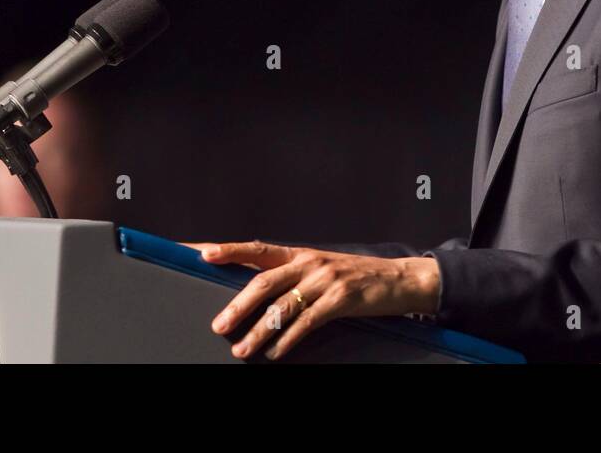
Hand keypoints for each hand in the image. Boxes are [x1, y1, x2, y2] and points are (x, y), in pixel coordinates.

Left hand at [180, 240, 440, 360]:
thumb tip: (255, 294)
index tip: (202, 252)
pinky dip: (288, 339)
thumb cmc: (354, 277)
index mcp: (300, 253)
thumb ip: (291, 276)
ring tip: (242, 350)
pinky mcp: (341, 299)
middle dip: (238, 305)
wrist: (398, 279)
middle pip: (264, 282)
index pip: (257, 249)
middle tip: (218, 326)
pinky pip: (307, 321)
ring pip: (282, 306)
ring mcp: (325, 279)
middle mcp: (309, 262)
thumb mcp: (320, 269)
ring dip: (259, 331)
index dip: (229, 250)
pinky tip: (276, 353)